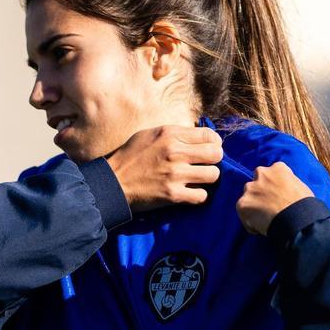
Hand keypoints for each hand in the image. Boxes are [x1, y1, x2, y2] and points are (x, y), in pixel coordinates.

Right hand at [104, 125, 222, 212]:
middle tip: (204, 165)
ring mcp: (175, 174)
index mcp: (170, 134)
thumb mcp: (150, 134)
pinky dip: (198, 196)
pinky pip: (202, 196)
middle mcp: (175, 152)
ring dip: (207, 179)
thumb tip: (198, 137)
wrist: (113, 182)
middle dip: (213, 160)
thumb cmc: (130, 157)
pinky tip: (189, 193)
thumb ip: (174, 134)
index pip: (210, 135)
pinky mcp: (173, 195)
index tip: (207, 150)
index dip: (213, 143)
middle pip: (216, 154)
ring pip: (213, 175)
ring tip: (197, 180)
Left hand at [236, 162, 313, 234]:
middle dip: (260, 193)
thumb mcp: (300, 187)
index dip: (273, 186)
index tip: (278, 195)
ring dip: (253, 206)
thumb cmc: (304, 206)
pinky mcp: (242, 204)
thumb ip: (287, 184)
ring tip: (265, 219)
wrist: (297, 219)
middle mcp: (261, 174)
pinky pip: (244, 214)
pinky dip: (250, 222)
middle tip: (269, 206)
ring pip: (247, 197)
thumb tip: (284, 192)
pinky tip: (261, 228)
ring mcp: (250, 189)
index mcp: (278, 168)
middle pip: (256, 183)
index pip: (271, 173)